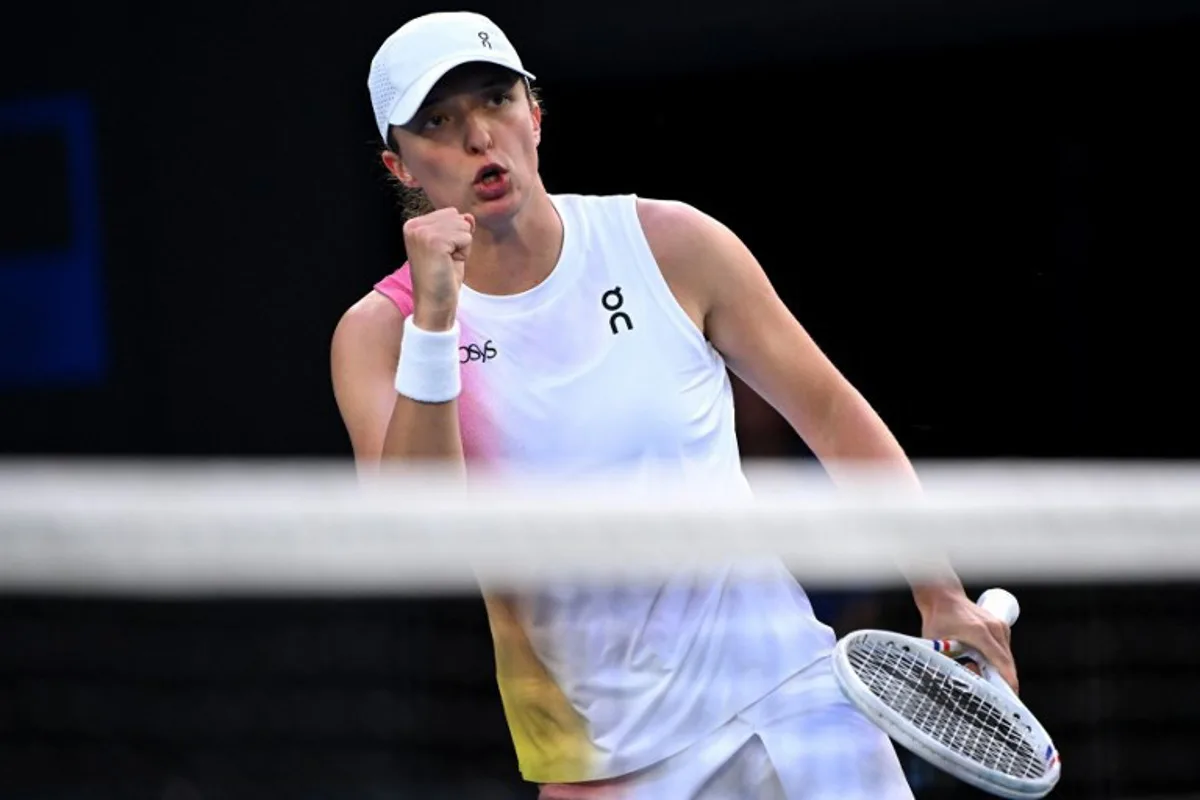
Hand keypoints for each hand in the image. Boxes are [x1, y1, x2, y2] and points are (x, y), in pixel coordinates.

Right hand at [403, 208, 474, 330]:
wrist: (434, 305)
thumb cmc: (442, 278)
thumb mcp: (452, 247)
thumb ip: (458, 227)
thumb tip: (469, 216)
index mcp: (414, 224)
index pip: (451, 213)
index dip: (455, 236)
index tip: (442, 255)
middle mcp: (414, 225)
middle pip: (457, 217)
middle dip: (459, 239)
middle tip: (445, 261)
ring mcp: (422, 232)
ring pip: (463, 226)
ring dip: (462, 247)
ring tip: (447, 263)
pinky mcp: (433, 241)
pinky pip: (466, 237)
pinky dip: (464, 253)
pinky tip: (449, 265)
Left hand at [919, 588, 1018, 693]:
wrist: (942, 596)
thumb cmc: (937, 620)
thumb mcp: (937, 645)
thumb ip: (947, 664)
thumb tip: (962, 682)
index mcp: (980, 633)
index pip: (1002, 663)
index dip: (1007, 684)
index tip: (1008, 700)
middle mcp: (994, 628)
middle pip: (1007, 664)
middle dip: (1003, 682)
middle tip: (992, 698)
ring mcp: (999, 626)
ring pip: (1007, 658)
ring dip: (1000, 671)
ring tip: (985, 681)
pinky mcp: (1000, 626)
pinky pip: (1004, 650)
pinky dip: (999, 661)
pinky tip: (985, 667)